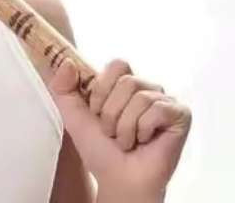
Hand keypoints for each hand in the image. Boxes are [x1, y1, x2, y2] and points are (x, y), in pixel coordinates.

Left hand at [48, 58, 191, 199]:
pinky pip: (158, 110)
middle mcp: (147, 89)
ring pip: (140, 96)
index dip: (103, 89)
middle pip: (128, 80)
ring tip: (126, 141)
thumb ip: (62, 86)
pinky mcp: (181, 116)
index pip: (118, 65)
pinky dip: (143, 129)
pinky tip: (144, 142)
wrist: (118, 180)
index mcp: (123, 84)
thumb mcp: (72, 115)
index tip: (96, 111)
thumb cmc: (100, 149)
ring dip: (125, 125)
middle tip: (112, 132)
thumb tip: (67, 62)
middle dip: (111, 112)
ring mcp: (165, 101)